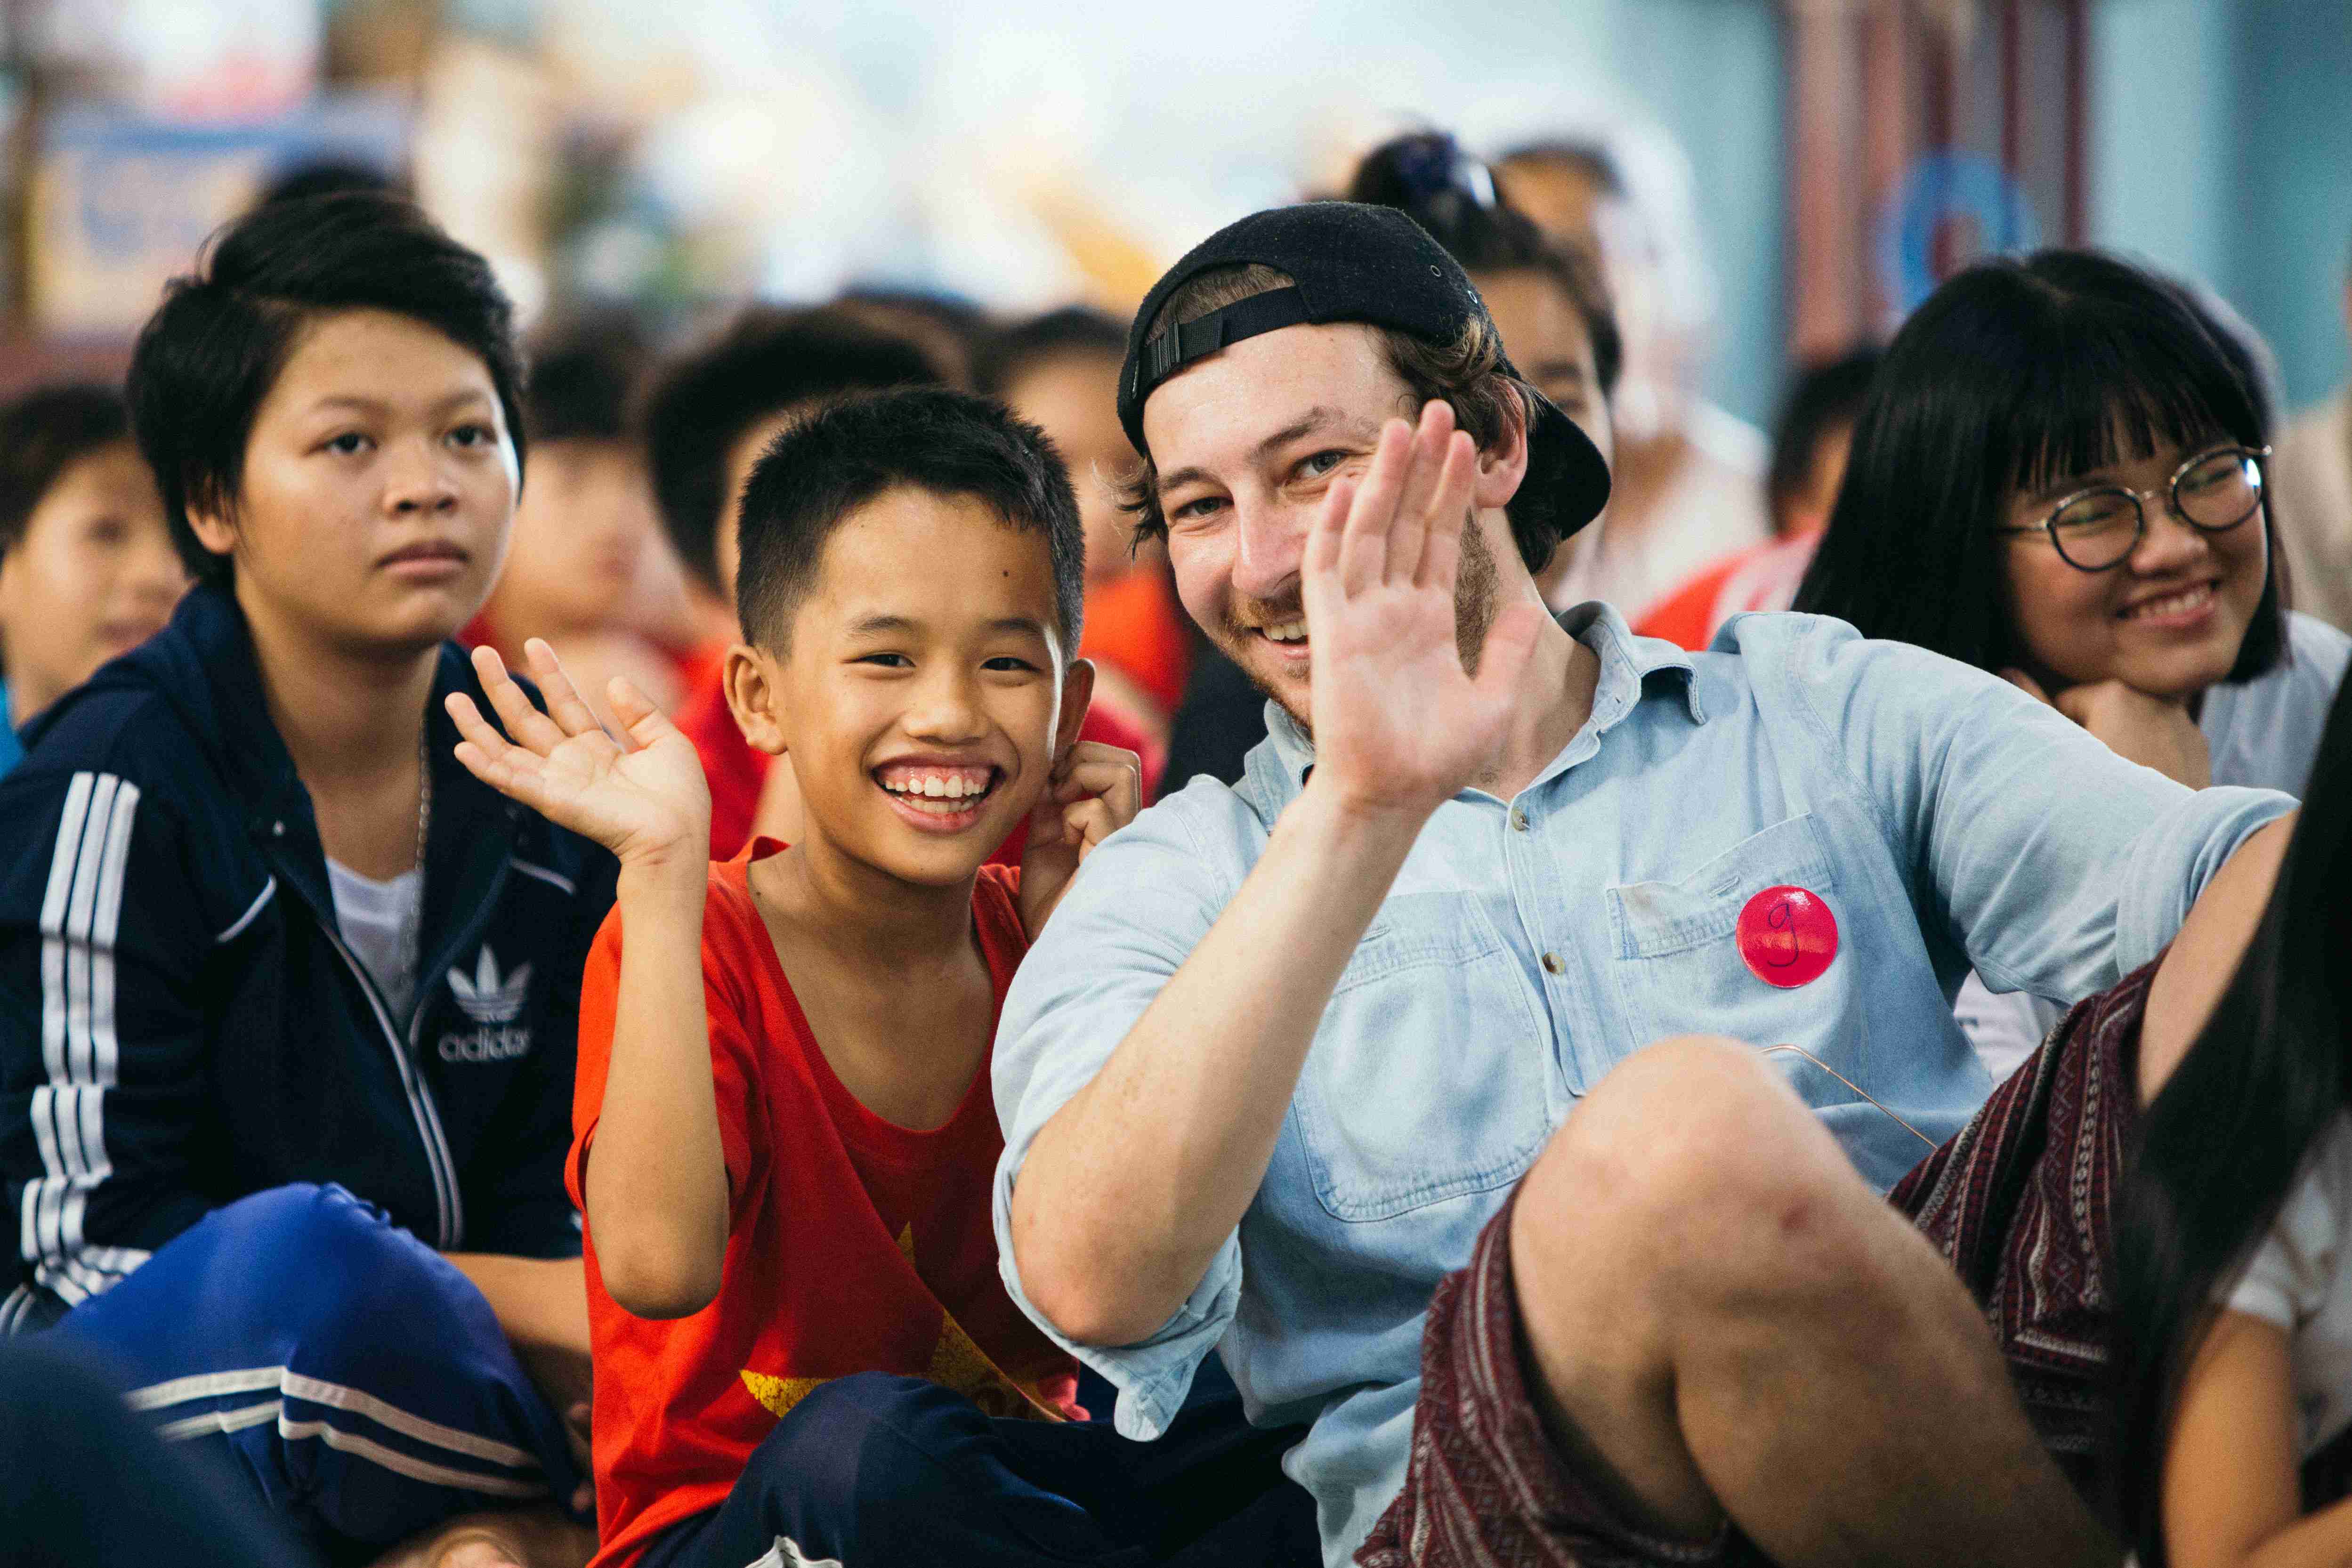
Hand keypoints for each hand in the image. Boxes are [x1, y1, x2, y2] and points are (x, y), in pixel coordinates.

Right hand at [448, 640, 711, 873]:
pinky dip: (487, 766)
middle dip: (501, 687)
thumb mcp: (668, 743)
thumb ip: (641, 712)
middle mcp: (571, 765)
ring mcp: (558, 783)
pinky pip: (512, 781)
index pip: (565, 704)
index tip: (534, 643)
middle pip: (527, 719)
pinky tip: (462, 749)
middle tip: (480, 652)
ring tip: (452, 698)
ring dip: (477, 726)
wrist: (677, 835)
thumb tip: (615, 681)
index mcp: (598, 750)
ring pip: (507, 750)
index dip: (549, 674)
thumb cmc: (679, 798)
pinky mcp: (552, 800)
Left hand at [1018, 740, 1142, 937]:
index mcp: (1110, 819)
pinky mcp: (1116, 851)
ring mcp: (1126, 835)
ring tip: (1059, 802)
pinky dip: (1071, 815)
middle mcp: (1126, 824)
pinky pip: (1095, 810)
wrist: (1050, 939)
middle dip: (1082, 756)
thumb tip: (1045, 771)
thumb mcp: (1043, 840)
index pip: (1112, 764)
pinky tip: (1063, 840)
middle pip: (1124, 760)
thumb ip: (1048, 806)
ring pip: (1122, 771)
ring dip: (1081, 774)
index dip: (1076, 758)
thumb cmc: (1051, 900)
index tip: (1047, 782)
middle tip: (1054, 785)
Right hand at [1302, 400, 1547, 822]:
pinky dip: (1333, 530)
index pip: (1440, 539)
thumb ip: (1510, 649)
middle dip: (1421, 466)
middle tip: (1435, 409)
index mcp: (1427, 620)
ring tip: (1401, 427)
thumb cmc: (1436, 760)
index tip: (1466, 443)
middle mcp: (1391, 608)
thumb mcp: (1493, 699)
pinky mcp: (1334, 634)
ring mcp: (1360, 617)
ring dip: (1382, 481)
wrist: (1394, 797)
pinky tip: (1345, 488)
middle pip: (1406, 520)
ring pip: (1370, 531)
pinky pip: (1329, 571)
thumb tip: (1534, 606)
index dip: (1452, 491)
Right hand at [2002, 669, 2211, 788]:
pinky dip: (2150, 756)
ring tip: (2114, 784)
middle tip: (2087, 776)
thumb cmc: (2096, 798)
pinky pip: (2161, 742)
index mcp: (2115, 693)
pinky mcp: (2199, 750)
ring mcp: (2183, 723)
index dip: (2057, 732)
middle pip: (2102, 710)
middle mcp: (2155, 698)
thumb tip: (2009, 669)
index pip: (2066, 700)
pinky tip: (2141, 787)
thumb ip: (2033, 705)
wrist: (2157, 844)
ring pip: (2133, 726)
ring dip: (2121, 744)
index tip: (2064, 763)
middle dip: (2093, 734)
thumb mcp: (2056, 751)